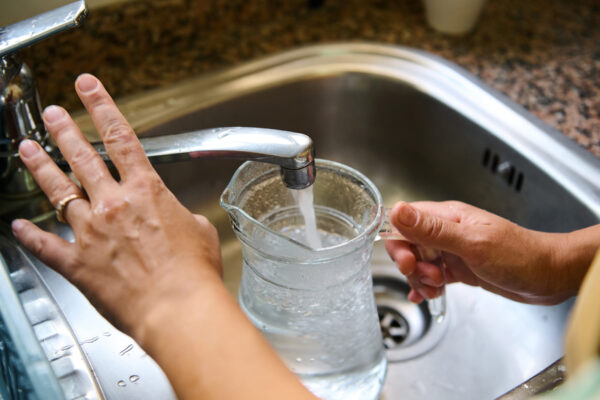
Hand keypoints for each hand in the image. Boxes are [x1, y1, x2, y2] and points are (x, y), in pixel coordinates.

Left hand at [11, 74, 316, 399]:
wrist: (179, 308)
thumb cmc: (193, 273)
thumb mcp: (198, 230)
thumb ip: (179, 216)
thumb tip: (174, 219)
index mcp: (145, 192)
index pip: (120, 137)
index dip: (102, 107)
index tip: (88, 88)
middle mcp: (113, 205)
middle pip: (83, 157)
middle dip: (65, 130)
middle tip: (53, 113)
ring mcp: (91, 232)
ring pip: (57, 191)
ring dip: (41, 167)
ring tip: (27, 148)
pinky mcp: (78, 263)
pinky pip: (45, 244)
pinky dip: (29, 235)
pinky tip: (17, 227)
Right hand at [385, 201, 592, 304]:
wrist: (551, 276)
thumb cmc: (520, 256)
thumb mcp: (472, 243)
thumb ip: (432, 229)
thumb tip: (398, 211)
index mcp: (447, 216)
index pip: (405, 221)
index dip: (398, 241)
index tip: (408, 261)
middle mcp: (447, 231)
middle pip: (409, 243)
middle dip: (410, 264)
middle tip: (427, 277)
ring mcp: (454, 250)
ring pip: (420, 262)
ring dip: (420, 278)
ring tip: (437, 287)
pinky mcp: (460, 268)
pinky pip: (433, 275)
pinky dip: (426, 286)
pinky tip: (426, 296)